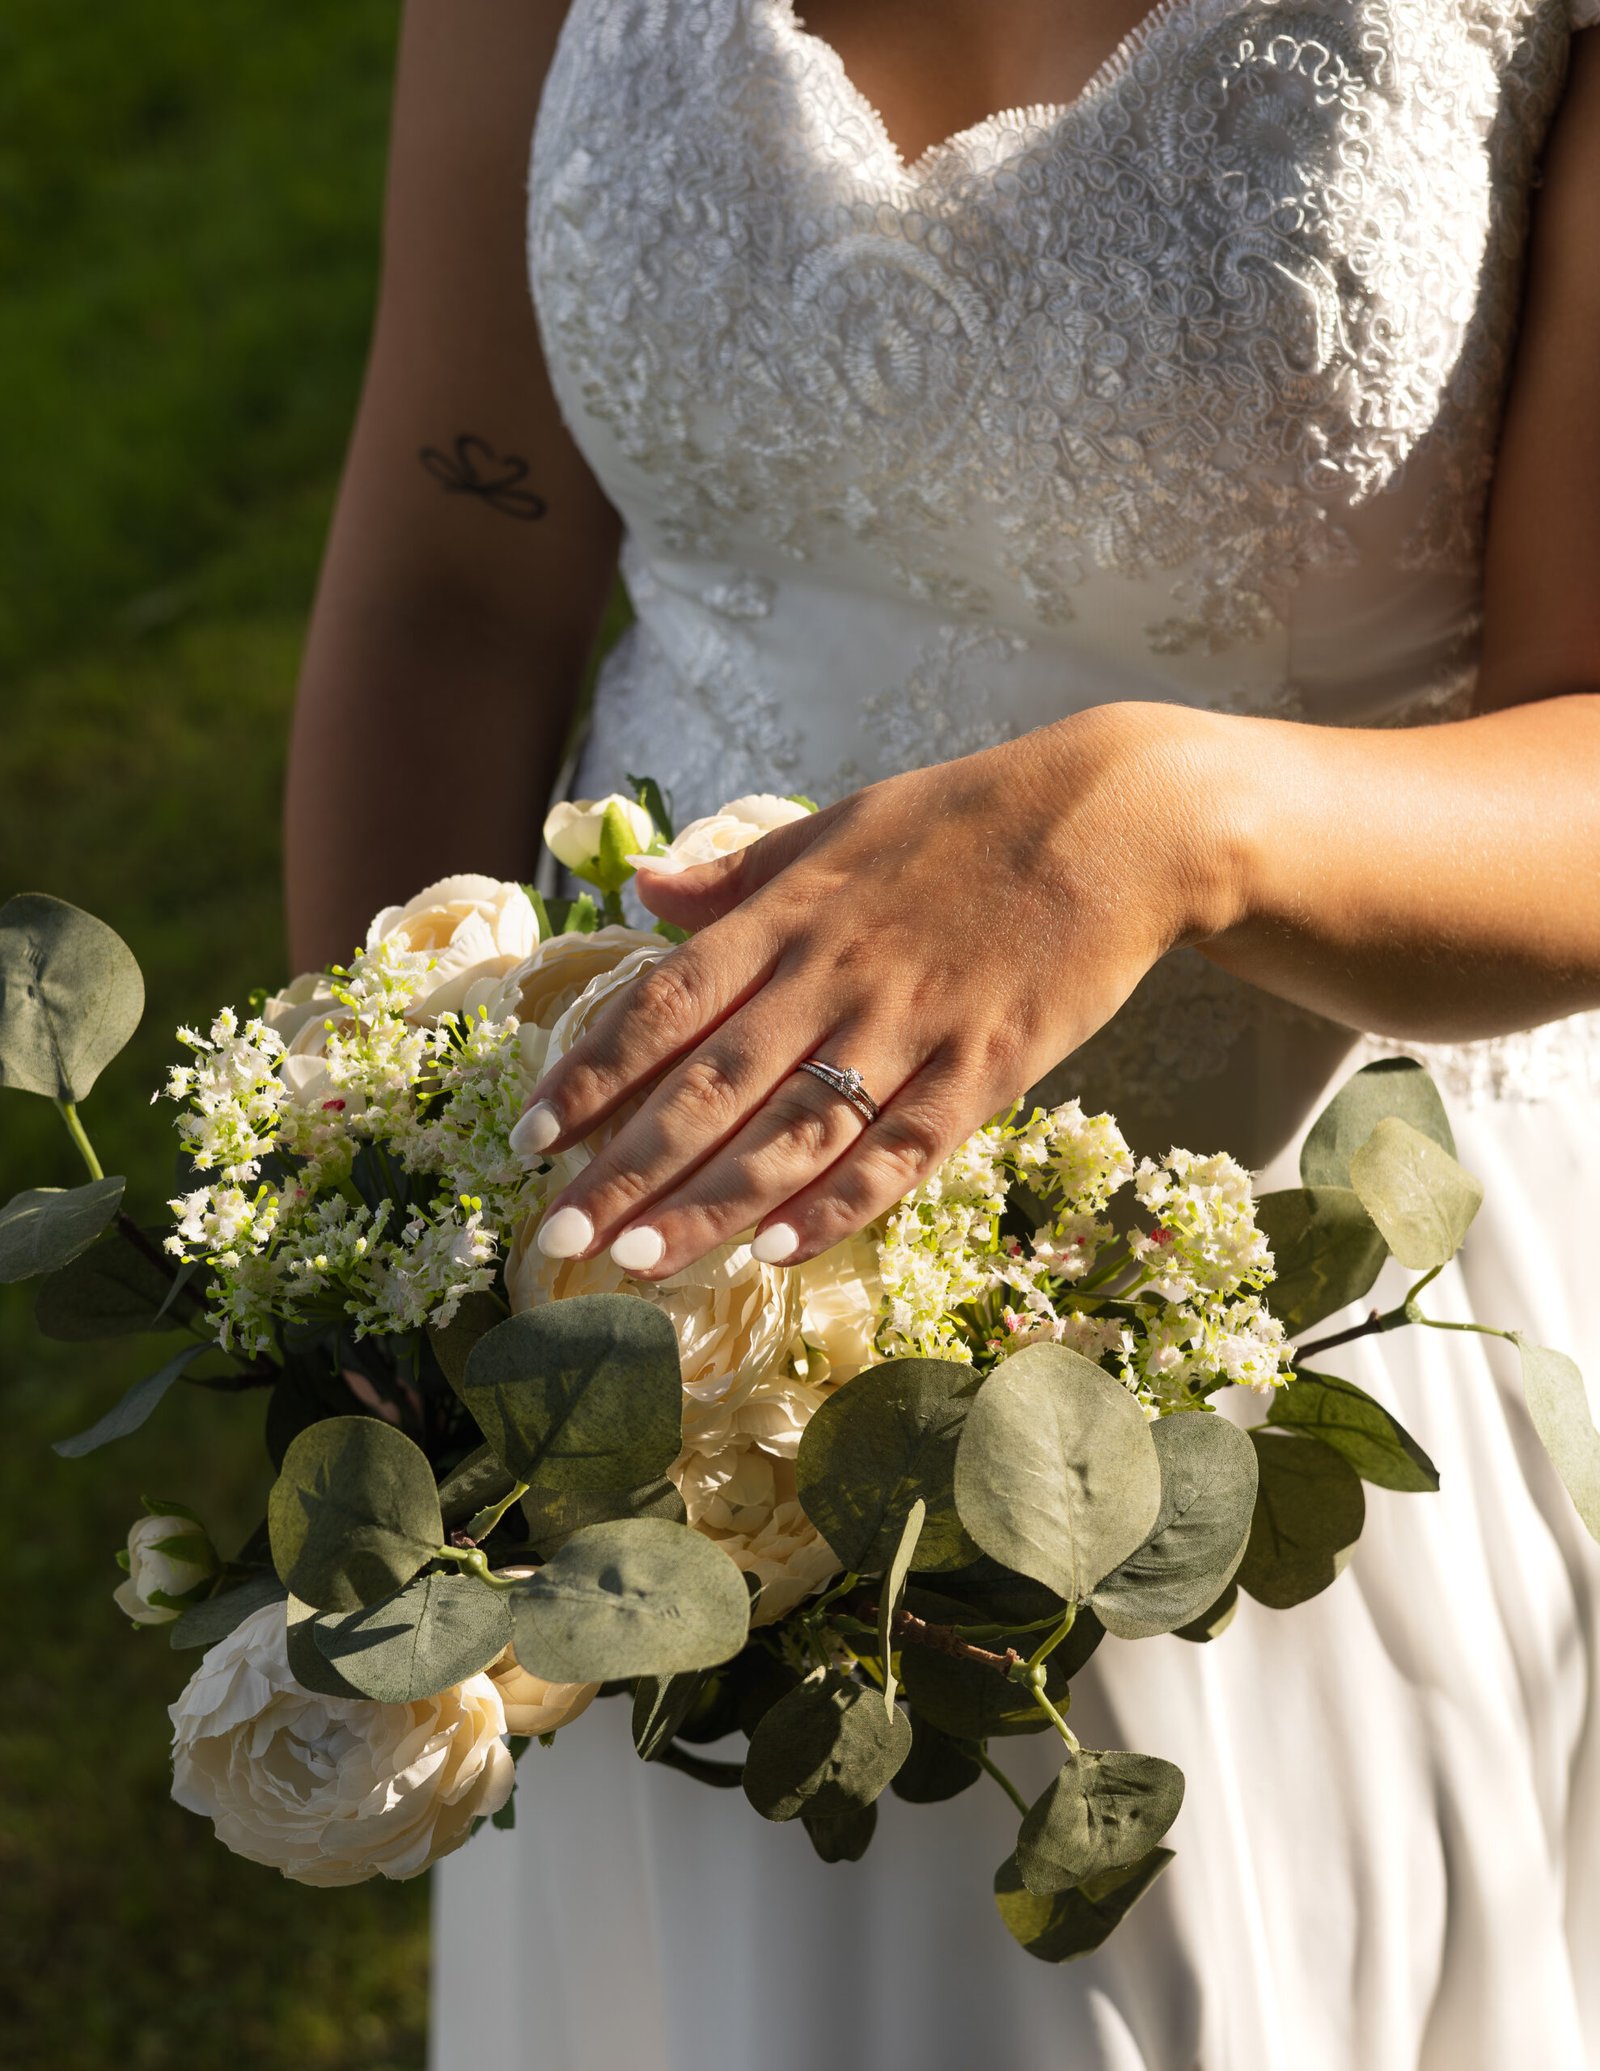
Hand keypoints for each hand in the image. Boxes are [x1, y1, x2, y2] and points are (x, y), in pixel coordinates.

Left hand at [517, 704, 1241, 1275]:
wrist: (1116, 822)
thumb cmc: (965, 822)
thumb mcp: (840, 826)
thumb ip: (740, 874)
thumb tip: (645, 893)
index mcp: (791, 916)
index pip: (664, 1006)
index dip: (592, 1073)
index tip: (533, 1133)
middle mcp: (836, 978)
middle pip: (710, 1087)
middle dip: (626, 1167)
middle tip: (558, 1237)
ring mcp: (912, 1029)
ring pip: (794, 1132)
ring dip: (710, 1203)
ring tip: (638, 1261)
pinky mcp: (986, 1070)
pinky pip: (903, 1150)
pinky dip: (842, 1203)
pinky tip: (781, 1251)